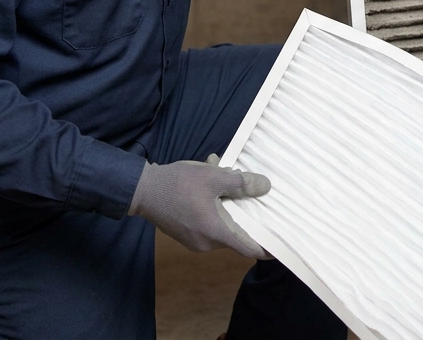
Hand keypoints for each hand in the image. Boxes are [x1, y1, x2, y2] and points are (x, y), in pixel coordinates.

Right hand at [128, 155, 269, 258]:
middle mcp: (207, 243)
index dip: (267, 248)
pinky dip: (213, 206)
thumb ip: (242, 183)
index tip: (280, 244)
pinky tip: (207, 181)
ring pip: (221, 224)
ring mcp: (194, 241)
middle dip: (244, 211)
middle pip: (236, 233)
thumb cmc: (179, 184)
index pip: (250, 249)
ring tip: (222, 174)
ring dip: (226, 202)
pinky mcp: (185, 234)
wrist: (142, 190)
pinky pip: (208, 222)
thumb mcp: (214, 177)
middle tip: (250, 190)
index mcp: (216, 233)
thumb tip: (265, 186)